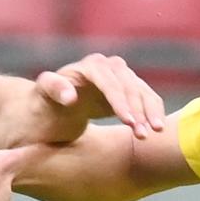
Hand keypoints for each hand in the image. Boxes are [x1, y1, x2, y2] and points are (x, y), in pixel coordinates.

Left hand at [42, 52, 167, 137]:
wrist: (50, 114)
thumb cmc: (43, 106)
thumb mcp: (42, 97)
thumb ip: (53, 90)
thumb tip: (71, 96)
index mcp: (87, 67)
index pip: (109, 81)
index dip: (120, 101)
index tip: (128, 121)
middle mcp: (106, 67)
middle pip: (129, 85)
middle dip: (138, 109)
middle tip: (143, 134)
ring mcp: (118, 78)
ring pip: (141, 91)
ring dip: (150, 112)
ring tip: (154, 133)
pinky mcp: (127, 90)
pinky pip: (146, 99)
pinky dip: (153, 112)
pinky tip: (157, 129)